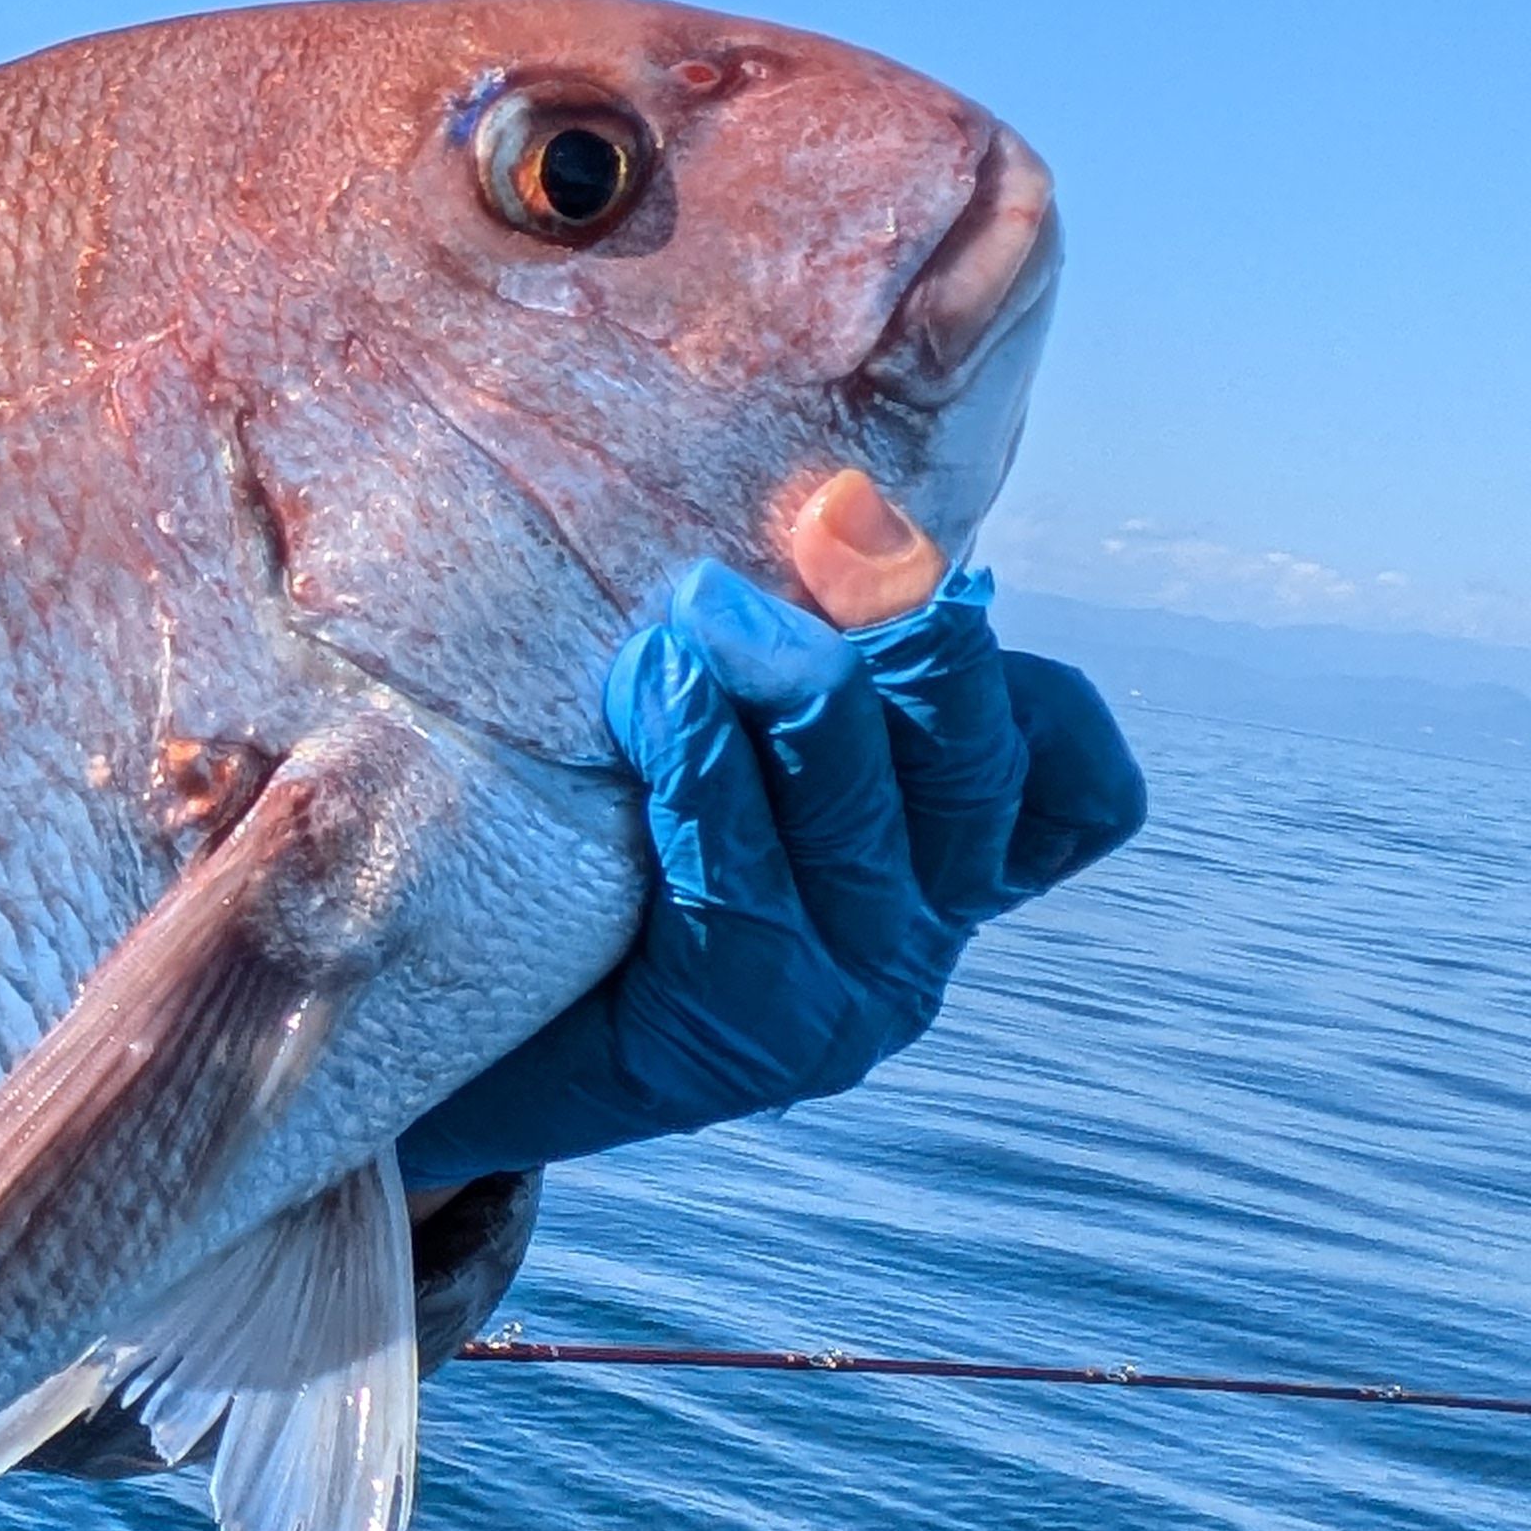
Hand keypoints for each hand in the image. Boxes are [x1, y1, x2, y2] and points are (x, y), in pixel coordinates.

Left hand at [397, 480, 1144, 1186]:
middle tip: (826, 515)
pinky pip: (744, 888)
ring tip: (702, 601)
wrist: (458, 1041)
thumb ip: (784, 664)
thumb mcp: (712, 746)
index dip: (1009, 671)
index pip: (1072, 779)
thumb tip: (828, 488)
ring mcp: (844, 1002)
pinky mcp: (741, 1040)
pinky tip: (652, 691)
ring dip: (788, 684)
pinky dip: (705, 772)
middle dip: (906, 629)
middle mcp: (919, 936)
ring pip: (860, 813)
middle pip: (972, 766)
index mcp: (945, 866)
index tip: (907, 563)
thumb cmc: (587, 855)